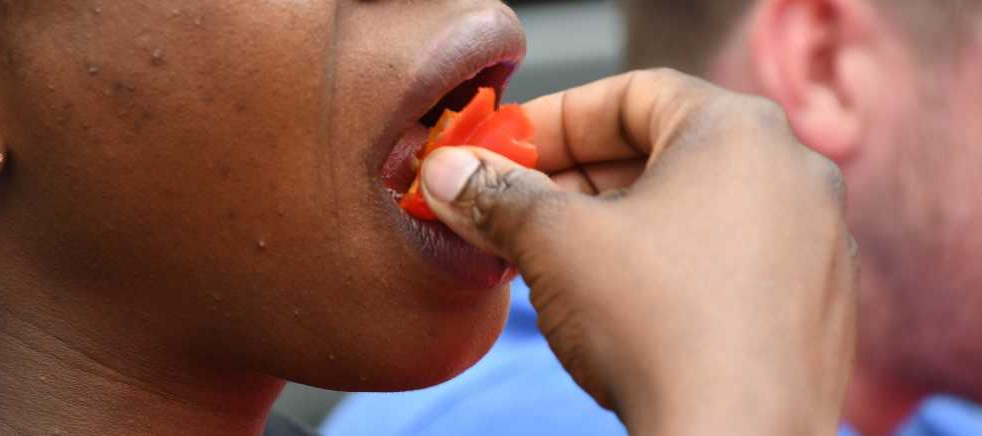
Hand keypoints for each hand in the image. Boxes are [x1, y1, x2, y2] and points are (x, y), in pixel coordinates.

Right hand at [419, 69, 856, 435]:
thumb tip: (449, 173)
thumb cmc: (660, 327)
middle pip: (661, 151)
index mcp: (739, 131)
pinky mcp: (813, 305)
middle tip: (511, 206)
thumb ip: (497, 195)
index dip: (552, 120)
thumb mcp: (555, 243)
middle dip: (573, 178)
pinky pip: (726, 259)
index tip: (502, 151)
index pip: (630, 93)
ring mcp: (813, 242)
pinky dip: (665, 265)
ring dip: (614, 224)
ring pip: (692, 209)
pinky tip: (614, 304)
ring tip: (551, 260)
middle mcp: (792, 173)